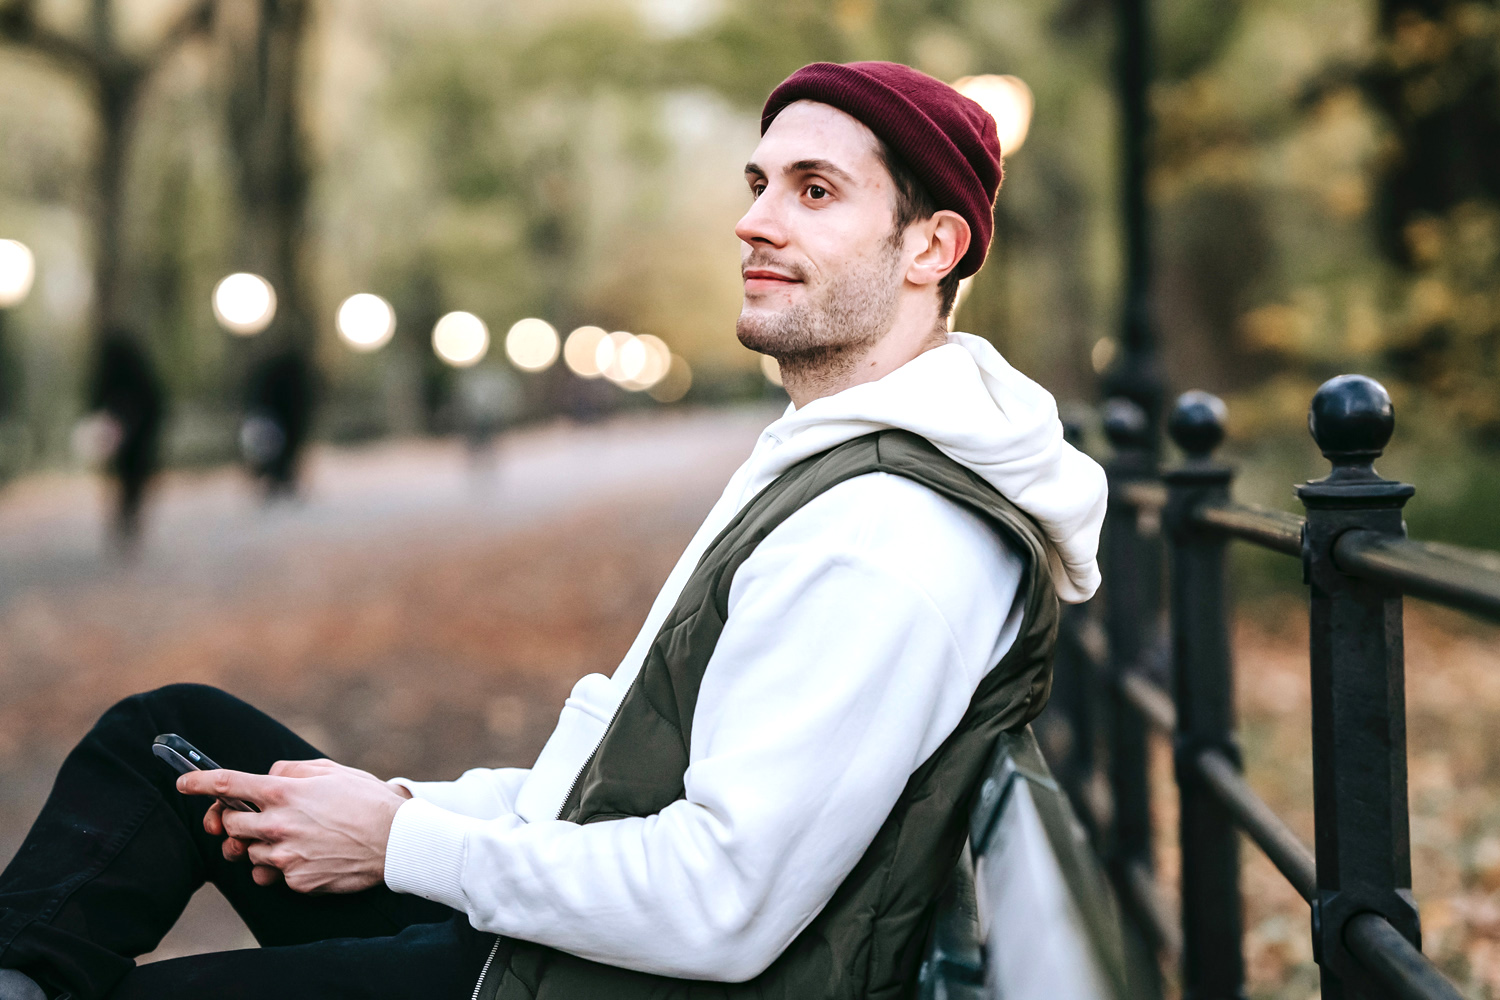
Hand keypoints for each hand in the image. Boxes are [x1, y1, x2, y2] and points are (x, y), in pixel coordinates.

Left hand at [183, 758, 411, 893]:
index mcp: (284, 793)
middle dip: (234, 820)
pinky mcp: (297, 881)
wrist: (396, 841)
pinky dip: (285, 865)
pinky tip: (309, 855)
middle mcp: (278, 824)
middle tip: (249, 817)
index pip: (227, 784)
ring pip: (250, 852)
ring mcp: (285, 856)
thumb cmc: (366, 800)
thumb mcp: (331, 771)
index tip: (183, 782)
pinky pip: (275, 874)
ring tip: (292, 837)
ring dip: (262, 844)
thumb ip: (291, 771)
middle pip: (230, 824)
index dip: (198, 782)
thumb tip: (268, 777)